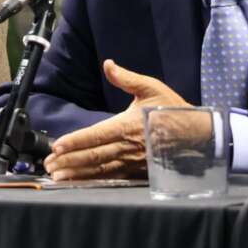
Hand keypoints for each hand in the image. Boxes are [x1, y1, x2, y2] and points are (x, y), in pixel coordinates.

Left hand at [43, 59, 187, 180]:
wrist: (199, 134)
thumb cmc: (172, 109)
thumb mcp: (151, 87)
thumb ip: (126, 78)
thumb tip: (108, 64)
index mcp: (128, 126)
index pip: (96, 135)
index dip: (76, 141)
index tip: (57, 146)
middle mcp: (128, 147)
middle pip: (94, 156)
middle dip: (69, 161)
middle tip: (49, 165)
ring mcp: (134, 162)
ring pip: (101, 170)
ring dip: (78, 173)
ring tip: (58, 176)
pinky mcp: (138, 171)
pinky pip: (113, 178)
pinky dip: (95, 181)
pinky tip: (81, 183)